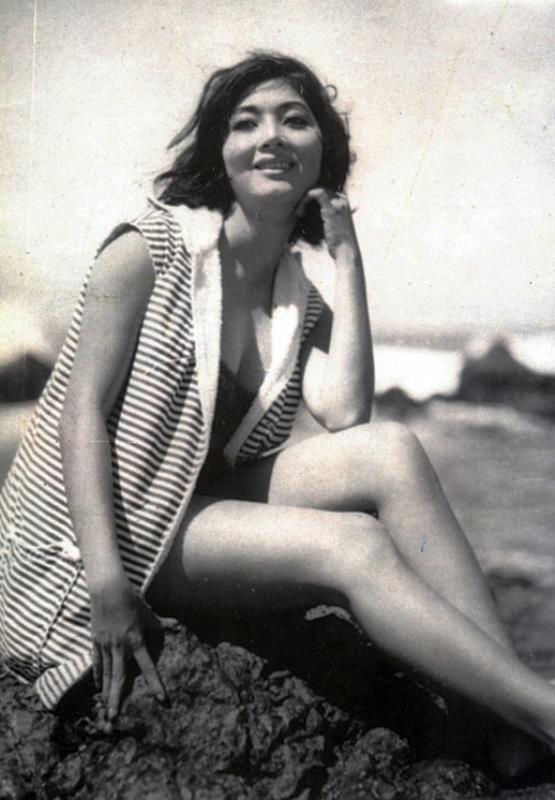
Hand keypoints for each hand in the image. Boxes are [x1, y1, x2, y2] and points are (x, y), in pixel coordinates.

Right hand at [90, 576, 165, 725]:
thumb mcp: (148, 613)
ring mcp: (106, 646)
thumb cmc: (131, 600)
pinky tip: (98, 688)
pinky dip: (98, 676)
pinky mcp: (96, 642)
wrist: (108, 589)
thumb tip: (178, 626)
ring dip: (106, 693)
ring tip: (105, 711)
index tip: (161, 700)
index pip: (148, 667)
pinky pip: (97, 663)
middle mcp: (121, 648)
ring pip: (106, 674)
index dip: (155, 684)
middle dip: (117, 699)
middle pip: (119, 678)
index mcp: (136, 641)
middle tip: (114, 719)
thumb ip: (162, 624)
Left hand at [297, 188, 359, 259]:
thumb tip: (311, 214)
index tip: (303, 210)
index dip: (311, 198)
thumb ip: (325, 217)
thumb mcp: (332, 227)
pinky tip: (300, 212)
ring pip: (317, 189)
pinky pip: (317, 193)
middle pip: (320, 189)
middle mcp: (343, 200)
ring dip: (305, 199)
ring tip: (299, 213)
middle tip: (299, 211)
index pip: (325, 192)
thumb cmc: (338, 244)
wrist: (346, 253)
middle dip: (307, 198)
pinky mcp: (332, 209)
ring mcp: (339, 203)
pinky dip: (306, 199)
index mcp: (344, 202)